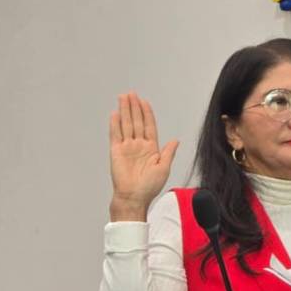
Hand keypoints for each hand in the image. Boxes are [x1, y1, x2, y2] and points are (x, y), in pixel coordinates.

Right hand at [109, 92, 177, 220]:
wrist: (135, 197)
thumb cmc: (150, 186)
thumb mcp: (164, 168)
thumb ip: (168, 152)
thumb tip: (175, 140)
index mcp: (151, 148)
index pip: (149, 126)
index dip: (147, 113)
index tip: (144, 101)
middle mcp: (139, 145)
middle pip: (137, 121)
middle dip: (134, 107)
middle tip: (131, 93)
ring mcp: (127, 147)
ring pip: (126, 125)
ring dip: (125, 111)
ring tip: (123, 97)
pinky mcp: (116, 152)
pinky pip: (115, 135)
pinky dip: (115, 124)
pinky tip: (115, 114)